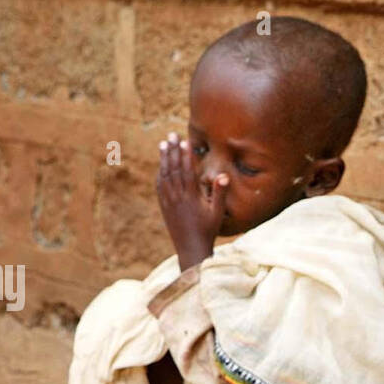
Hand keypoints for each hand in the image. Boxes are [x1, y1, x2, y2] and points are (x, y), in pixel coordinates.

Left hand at [155, 132, 227, 271]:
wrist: (191, 249)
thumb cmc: (208, 231)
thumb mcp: (217, 213)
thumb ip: (220, 193)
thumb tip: (223, 175)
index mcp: (191, 197)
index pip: (187, 171)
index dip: (186, 154)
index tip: (185, 141)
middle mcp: (178, 197)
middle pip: (174, 169)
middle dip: (173, 151)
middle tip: (171, 135)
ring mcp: (169, 202)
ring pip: (165, 176)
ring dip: (164, 159)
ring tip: (163, 144)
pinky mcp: (164, 207)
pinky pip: (160, 187)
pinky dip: (160, 174)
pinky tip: (160, 166)